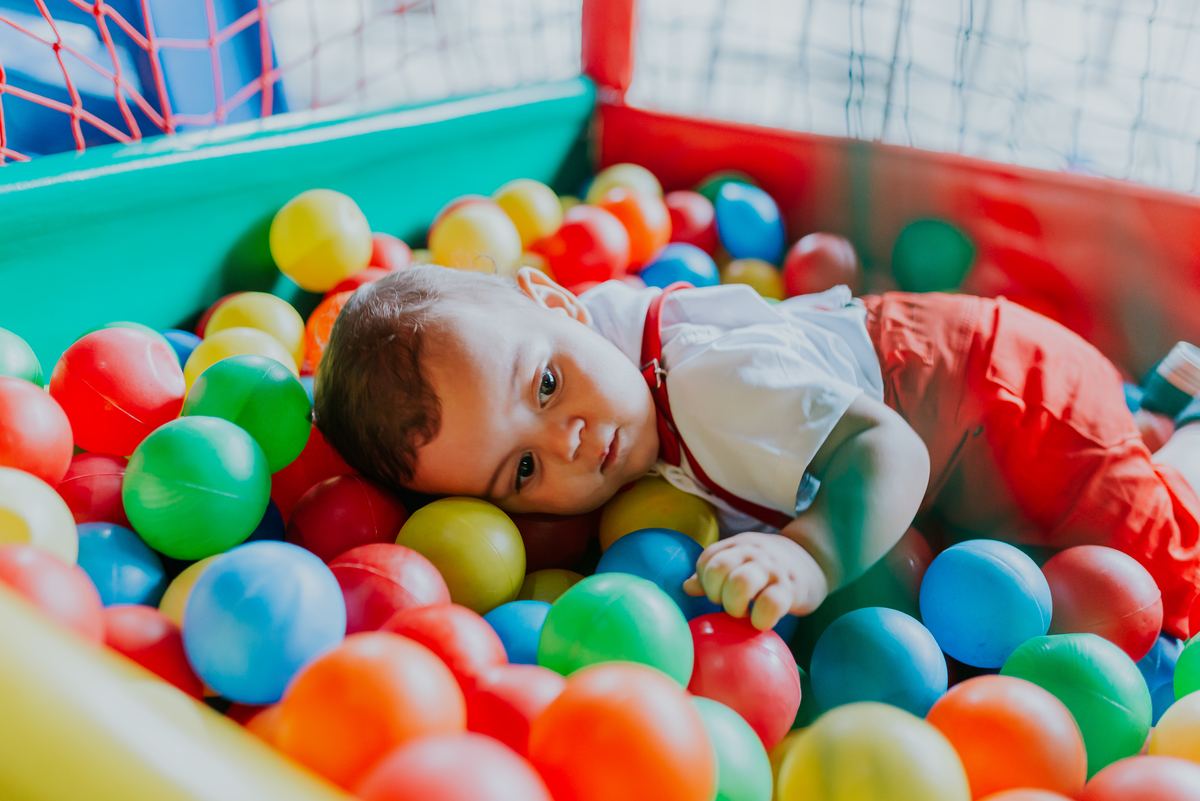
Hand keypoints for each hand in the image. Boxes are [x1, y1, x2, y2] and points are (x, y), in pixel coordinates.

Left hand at [682, 532, 829, 630]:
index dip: (706, 581)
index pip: (707, 559)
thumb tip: (687, 587)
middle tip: (728, 604)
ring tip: (743, 613)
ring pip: (741, 583)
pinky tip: (762, 621)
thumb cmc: (770, 566)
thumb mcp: (742, 560)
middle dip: (716, 594)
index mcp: (737, 545)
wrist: (816, 558)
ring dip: (735, 606)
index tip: (717, 593)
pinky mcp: (791, 589)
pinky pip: (770, 604)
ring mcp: (772, 569)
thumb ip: (715, 572)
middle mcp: (752, 553)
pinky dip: (760, 619)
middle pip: (718, 569)